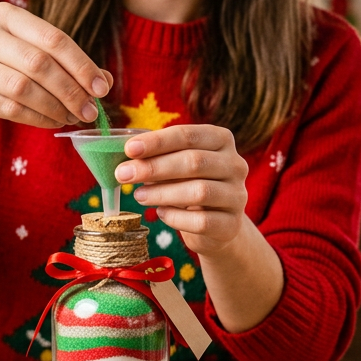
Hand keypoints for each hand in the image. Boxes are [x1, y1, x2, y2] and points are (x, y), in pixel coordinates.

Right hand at [0, 2, 112, 134]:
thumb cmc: (2, 71)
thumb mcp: (32, 59)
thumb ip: (67, 65)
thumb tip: (105, 81)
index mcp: (6, 15)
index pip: (53, 37)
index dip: (81, 65)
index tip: (101, 89)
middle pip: (39, 63)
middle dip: (71, 90)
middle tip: (90, 111)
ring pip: (23, 87)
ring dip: (55, 107)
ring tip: (72, 118)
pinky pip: (9, 107)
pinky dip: (37, 118)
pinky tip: (52, 123)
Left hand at [115, 125, 250, 255]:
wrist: (215, 225)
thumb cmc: (188, 186)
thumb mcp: (175, 166)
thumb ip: (157, 157)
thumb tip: (127, 155)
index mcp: (221, 140)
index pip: (188, 135)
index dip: (157, 141)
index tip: (129, 149)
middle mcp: (235, 165)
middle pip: (194, 162)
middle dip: (154, 167)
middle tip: (123, 174)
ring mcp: (237, 195)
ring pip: (199, 191)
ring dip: (162, 193)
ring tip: (138, 196)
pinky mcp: (232, 224)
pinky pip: (202, 221)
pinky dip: (176, 217)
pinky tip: (161, 213)